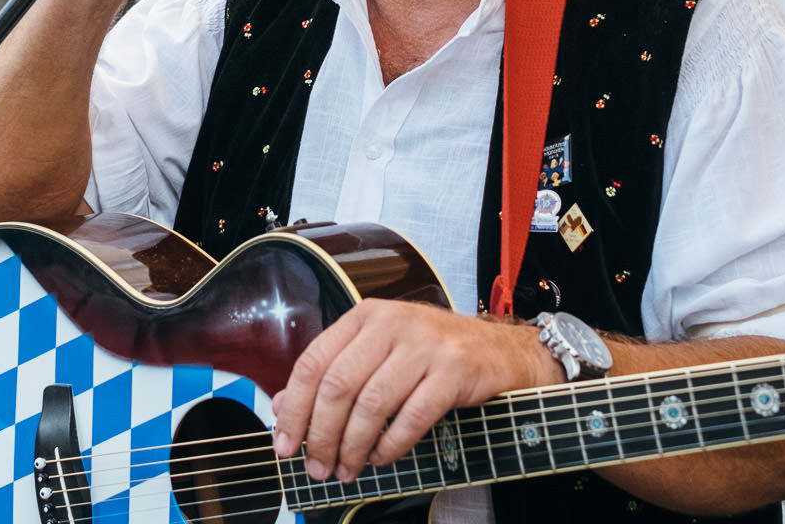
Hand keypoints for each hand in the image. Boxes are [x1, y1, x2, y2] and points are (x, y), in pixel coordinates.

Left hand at [269, 300, 560, 483]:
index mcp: (366, 316)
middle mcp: (392, 323)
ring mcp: (425, 345)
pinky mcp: (454, 370)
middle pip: (338, 386)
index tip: (286, 445)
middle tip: (318, 467)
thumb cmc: (433, 354)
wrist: (502, 350)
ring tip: (350, 469)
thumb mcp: (379, 354)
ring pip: (371, 404)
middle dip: (322, 436)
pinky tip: (382, 458)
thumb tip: (283, 405)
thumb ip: (333, 375)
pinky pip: (411, 417)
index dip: (294, 409)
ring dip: (354, 447)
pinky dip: (391, 445)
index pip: (313, 363)